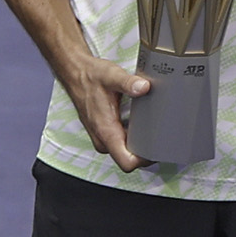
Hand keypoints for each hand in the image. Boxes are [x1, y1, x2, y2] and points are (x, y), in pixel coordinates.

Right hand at [57, 45, 152, 171]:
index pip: (126, 162)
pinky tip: (140, 125)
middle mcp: (103, 139)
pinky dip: (132, 138)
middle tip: (159, 136)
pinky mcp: (104, 133)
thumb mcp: (111, 75)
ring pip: (125, 153)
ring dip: (139, 145)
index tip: (156, 149)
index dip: (143, 160)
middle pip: (129, 160)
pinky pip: (121, 144)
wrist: (75, 74)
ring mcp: (102, 137)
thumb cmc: (90, 76)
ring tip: (151, 130)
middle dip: (145, 152)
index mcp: (106, 131)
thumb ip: (128, 82)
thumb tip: (143, 87)